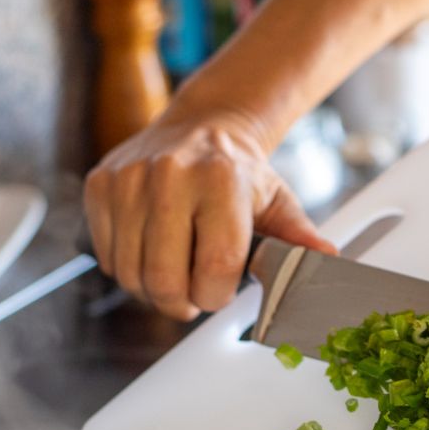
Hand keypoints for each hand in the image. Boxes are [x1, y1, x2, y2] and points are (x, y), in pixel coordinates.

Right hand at [83, 104, 335, 320]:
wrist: (202, 126)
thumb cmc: (241, 173)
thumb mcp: (278, 201)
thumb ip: (299, 237)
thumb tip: (328, 259)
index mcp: (220, 179)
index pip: (215, 266)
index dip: (218, 295)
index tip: (222, 291)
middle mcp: (168, 174)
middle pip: (165, 279)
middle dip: (183, 303)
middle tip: (195, 296)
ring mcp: (128, 179)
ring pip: (131, 274)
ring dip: (154, 292)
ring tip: (176, 275)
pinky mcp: (100, 185)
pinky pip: (108, 256)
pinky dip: (129, 270)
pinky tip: (153, 253)